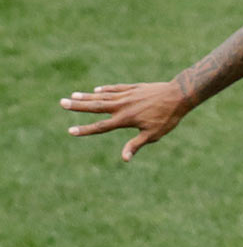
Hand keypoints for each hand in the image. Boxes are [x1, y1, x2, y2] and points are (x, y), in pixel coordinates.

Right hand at [61, 81, 191, 160]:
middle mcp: (122, 106)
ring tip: (73, 95)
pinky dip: (105, 89)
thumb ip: (136, 144)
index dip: (85, 130)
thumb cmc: (167, 118)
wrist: (178, 95)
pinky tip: (97, 90)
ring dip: (87, 96)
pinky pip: (116, 88)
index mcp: (125, 119)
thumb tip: (124, 158)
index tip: (70, 131)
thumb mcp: (153, 134)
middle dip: (78, 105)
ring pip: (103, 96)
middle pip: (95, 106)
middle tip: (61, 102)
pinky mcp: (134, 88)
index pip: (101, 127)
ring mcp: (127, 95)